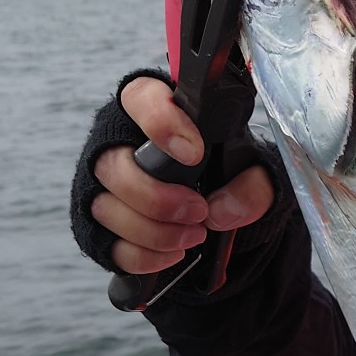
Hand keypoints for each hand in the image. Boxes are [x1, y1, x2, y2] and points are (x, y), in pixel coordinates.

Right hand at [91, 76, 275, 274]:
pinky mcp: (101, 227)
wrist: (219, 207)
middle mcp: (117, 144)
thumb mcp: (254, 171)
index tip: (194, 154)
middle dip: (157, 196)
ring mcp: (102, 186)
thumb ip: (254, 184)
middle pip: (112, 165)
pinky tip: (174, 254)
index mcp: (153, 110)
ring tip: (194, 235)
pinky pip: (111, 246)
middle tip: (198, 210)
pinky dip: (145, 256)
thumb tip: (222, 211)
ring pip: (106, 208)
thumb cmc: (226, 172)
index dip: (161, 123)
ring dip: (155, 231)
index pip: (139, 98)